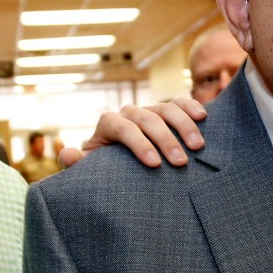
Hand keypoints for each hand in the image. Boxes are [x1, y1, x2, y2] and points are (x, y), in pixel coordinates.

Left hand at [59, 97, 206, 168]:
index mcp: (109, 125)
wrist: (121, 163)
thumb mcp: (91, 170)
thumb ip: (77, 164)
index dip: (138, 144)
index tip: (155, 164)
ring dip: (184, 126)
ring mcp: (150, 110)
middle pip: (148, 118)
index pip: (122, 127)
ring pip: (166, 108)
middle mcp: (129, 113)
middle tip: (181, 163)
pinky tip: (204, 117)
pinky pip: (180, 103)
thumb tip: (68, 154)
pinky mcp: (167, 111)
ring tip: (198, 147)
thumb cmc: (107, 169)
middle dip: (165, 140)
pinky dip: (191, 107)